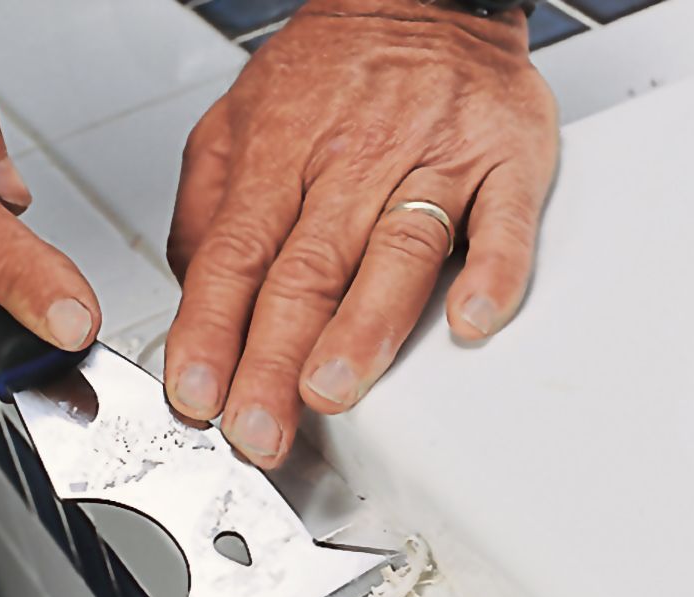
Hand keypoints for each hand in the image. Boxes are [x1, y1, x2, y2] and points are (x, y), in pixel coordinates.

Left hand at [165, 0, 556, 467]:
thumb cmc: (335, 70)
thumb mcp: (237, 119)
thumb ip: (208, 206)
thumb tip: (189, 285)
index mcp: (281, 153)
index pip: (234, 256)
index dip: (212, 330)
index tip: (198, 393)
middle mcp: (353, 160)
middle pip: (306, 270)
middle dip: (274, 359)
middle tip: (259, 429)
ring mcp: (433, 159)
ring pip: (395, 249)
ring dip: (364, 326)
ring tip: (334, 388)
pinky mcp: (505, 159)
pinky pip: (504, 218)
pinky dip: (493, 270)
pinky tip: (472, 319)